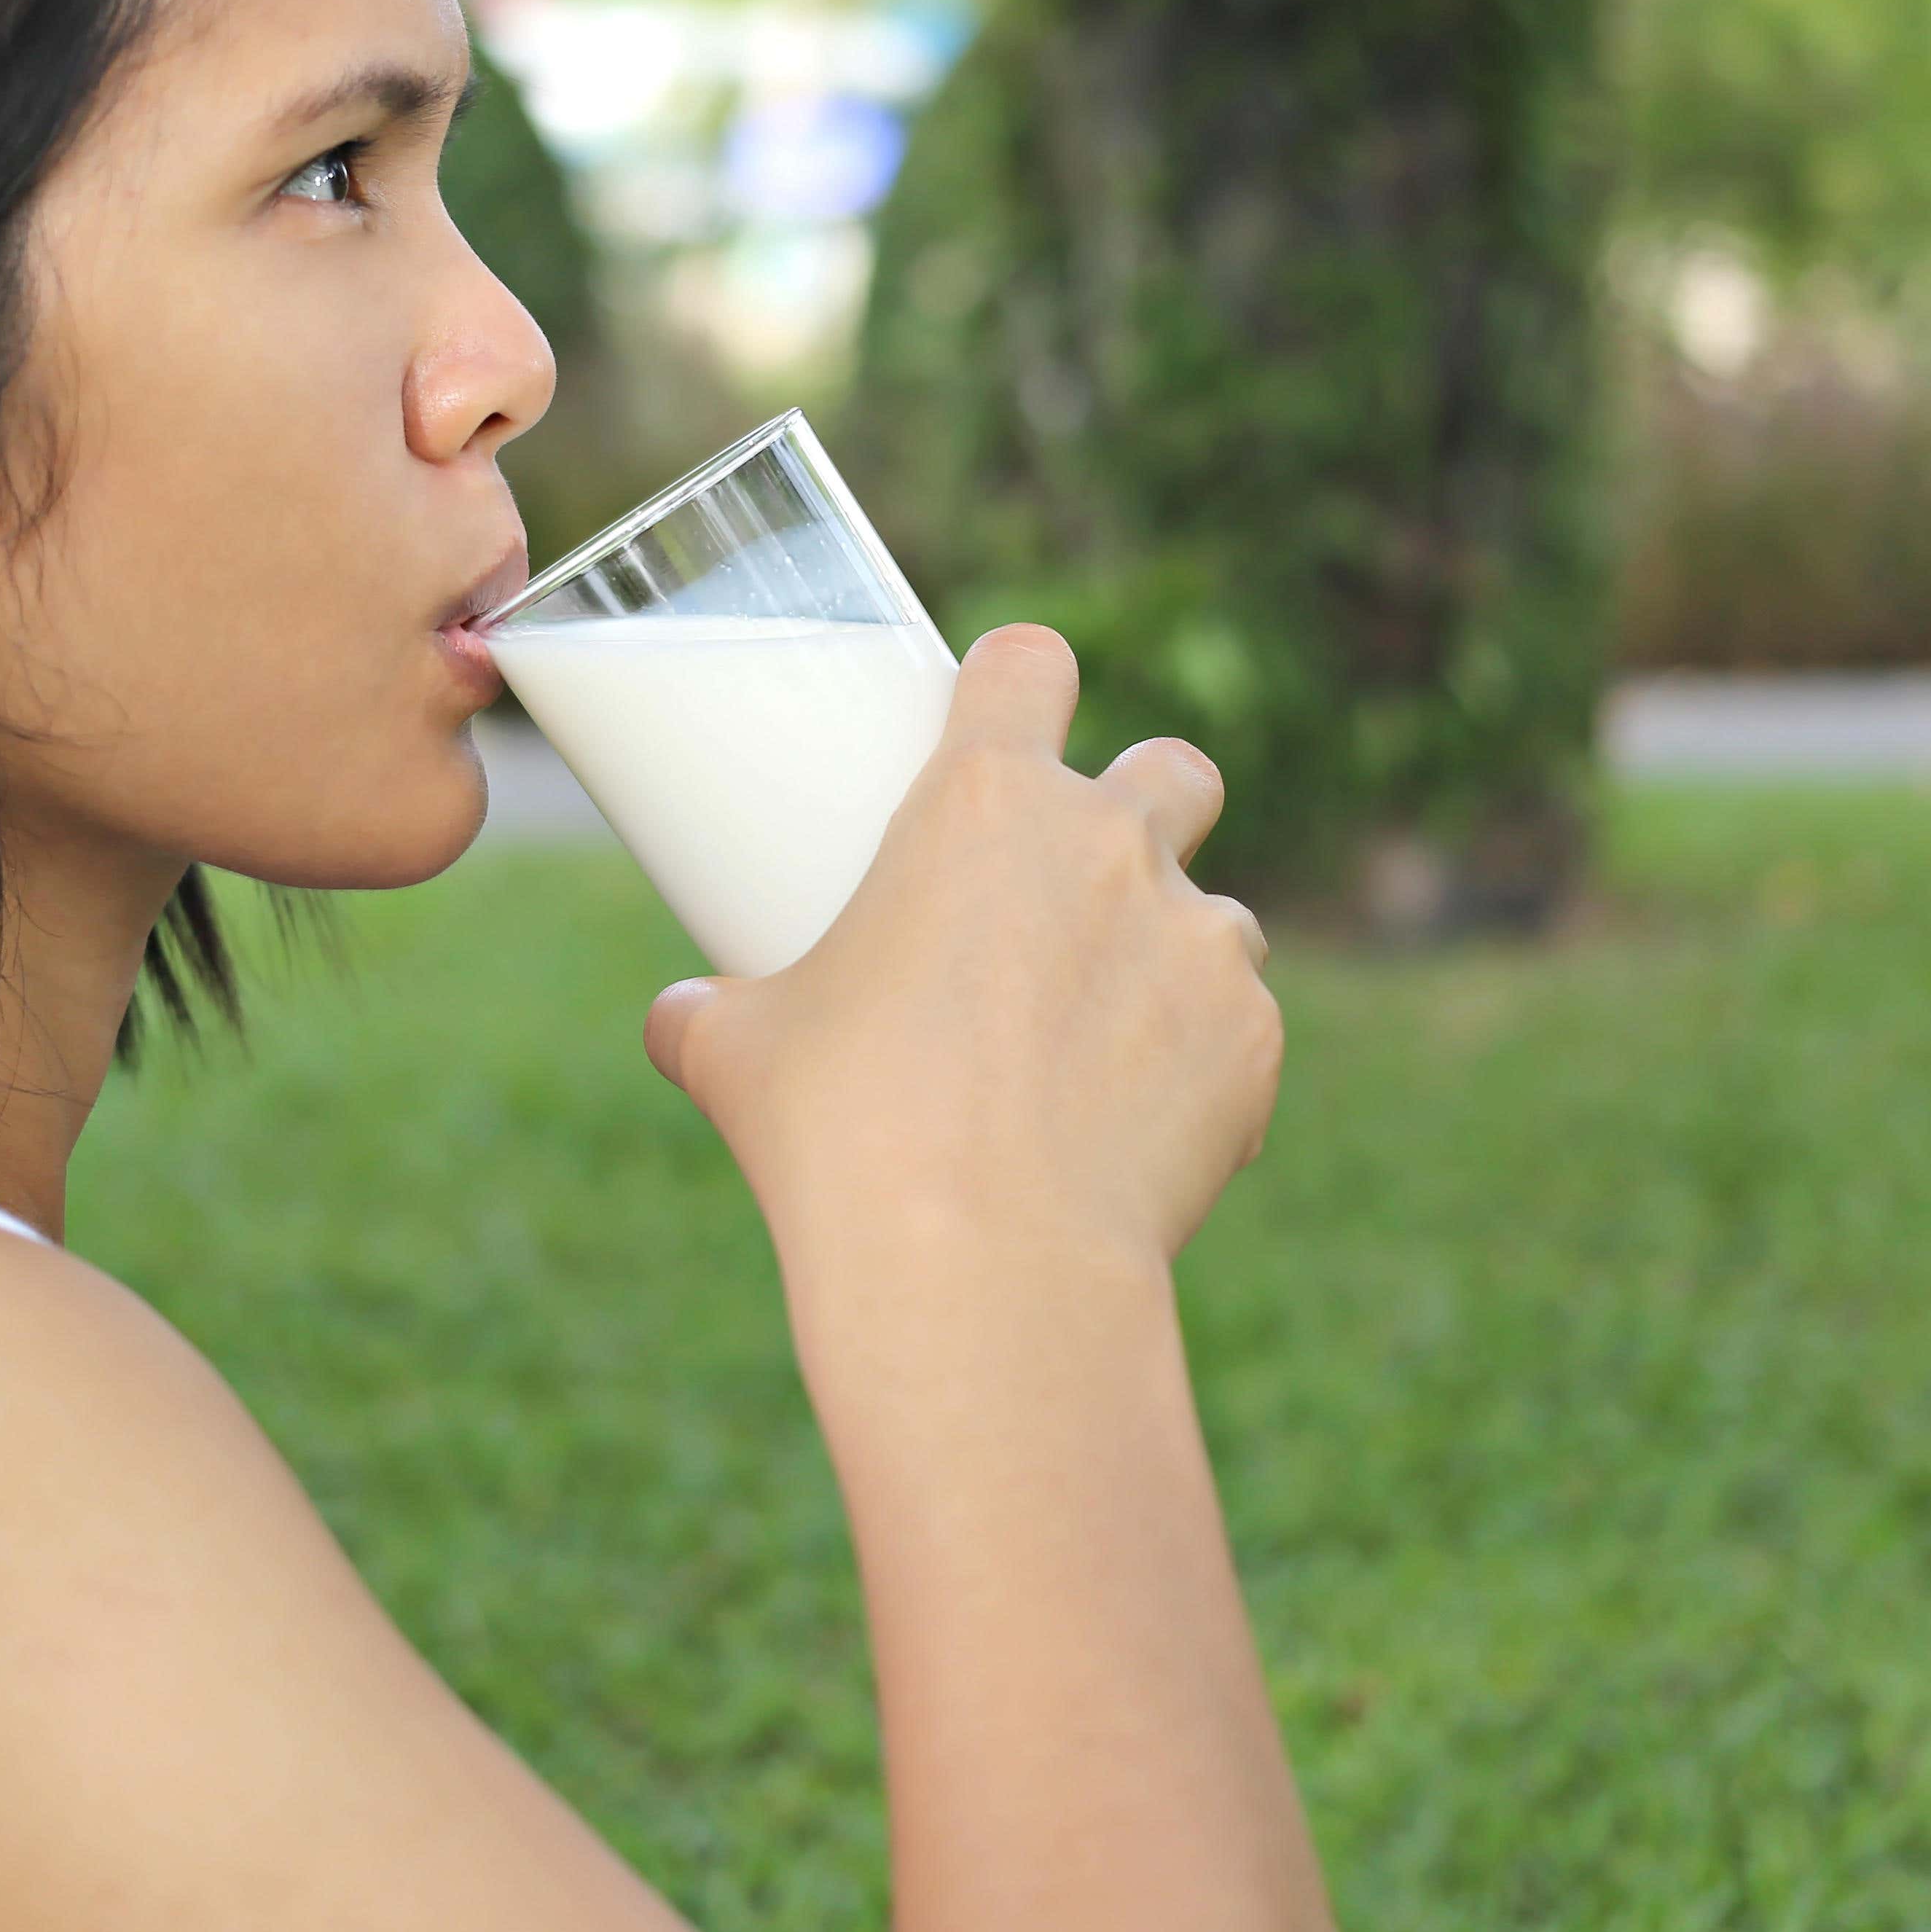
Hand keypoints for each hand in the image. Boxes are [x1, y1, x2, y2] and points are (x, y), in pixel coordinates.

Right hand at [643, 623, 1283, 1286]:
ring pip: (1220, 910)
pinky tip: (1141, 1133)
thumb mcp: (738, 1054)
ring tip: (1108, 1036)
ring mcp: (1200, 939)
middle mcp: (1111, 844)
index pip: (1030, 663)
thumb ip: (706, 1012)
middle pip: (1172, 768)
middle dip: (1142, 806)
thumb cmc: (844, 1138)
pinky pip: (1242, 1031)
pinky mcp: (1254, 1041)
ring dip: (1175, 949)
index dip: (1022, 679)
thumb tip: (676, 1019)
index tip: (1008, 714)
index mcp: (986, 802)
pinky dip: (1204, 1067)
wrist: (983, 1268)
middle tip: (1079, 886)